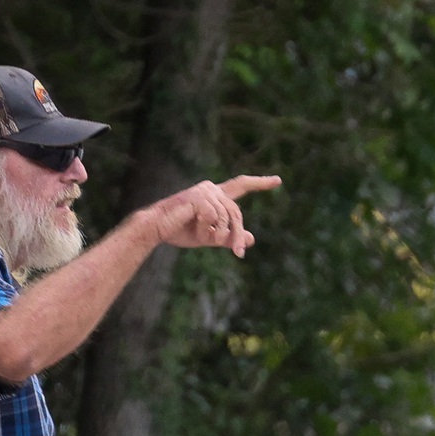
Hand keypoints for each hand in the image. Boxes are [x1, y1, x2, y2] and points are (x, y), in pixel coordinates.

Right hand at [143, 175, 281, 257]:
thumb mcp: (209, 237)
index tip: (278, 180)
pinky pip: (214, 218)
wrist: (156, 229)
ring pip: (227, 218)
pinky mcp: (199, 197)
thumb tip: (253, 238)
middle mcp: (211, 189)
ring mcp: (205, 190)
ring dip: (218, 234)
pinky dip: (205, 229)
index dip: (260, 183)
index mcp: (215, 195)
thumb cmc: (179, 231)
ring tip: (201, 236)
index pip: (241, 185)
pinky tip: (193, 226)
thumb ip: (230, 236)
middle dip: (238, 235)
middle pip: (237, 213)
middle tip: (239, 254)